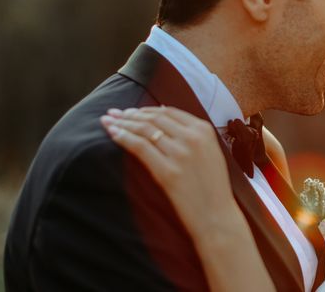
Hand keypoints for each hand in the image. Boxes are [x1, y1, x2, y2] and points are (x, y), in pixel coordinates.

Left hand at [100, 106, 237, 234]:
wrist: (217, 216)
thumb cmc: (212, 187)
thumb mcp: (210, 152)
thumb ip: (192, 135)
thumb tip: (163, 115)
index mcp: (204, 130)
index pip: (169, 112)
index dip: (146, 109)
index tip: (130, 111)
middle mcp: (193, 138)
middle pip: (154, 118)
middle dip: (130, 114)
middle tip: (114, 113)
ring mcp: (180, 154)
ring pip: (145, 130)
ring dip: (123, 123)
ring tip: (108, 121)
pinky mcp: (168, 172)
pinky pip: (140, 147)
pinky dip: (124, 138)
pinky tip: (113, 134)